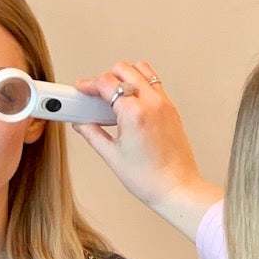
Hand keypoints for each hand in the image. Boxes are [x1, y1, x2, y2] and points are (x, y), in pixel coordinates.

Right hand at [73, 60, 222, 240]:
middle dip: (106, 77)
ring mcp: (164, 104)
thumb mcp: (112, 156)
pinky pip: (154, 84)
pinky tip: (131, 104)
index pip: (106, 83)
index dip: (89, 84)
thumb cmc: (150, 179)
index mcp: (134, 113)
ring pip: (142, 70)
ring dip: (125, 76)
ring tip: (114, 96)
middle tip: (95, 95)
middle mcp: (151, 103)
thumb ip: (93, 135)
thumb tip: (81, 124)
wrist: (176, 189)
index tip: (82, 89)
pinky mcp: (171, 109)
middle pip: (123, 69)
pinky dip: (140, 85)